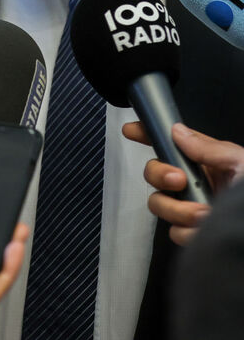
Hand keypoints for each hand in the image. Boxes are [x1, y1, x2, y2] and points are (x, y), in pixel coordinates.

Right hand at [123, 120, 243, 244]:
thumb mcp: (239, 161)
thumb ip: (207, 147)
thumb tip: (177, 131)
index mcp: (204, 161)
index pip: (168, 143)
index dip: (146, 134)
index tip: (131, 129)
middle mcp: (193, 183)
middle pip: (153, 173)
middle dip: (159, 175)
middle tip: (179, 180)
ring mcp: (191, 209)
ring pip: (159, 203)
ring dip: (178, 209)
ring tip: (204, 214)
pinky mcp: (194, 234)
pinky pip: (174, 231)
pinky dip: (187, 231)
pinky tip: (204, 229)